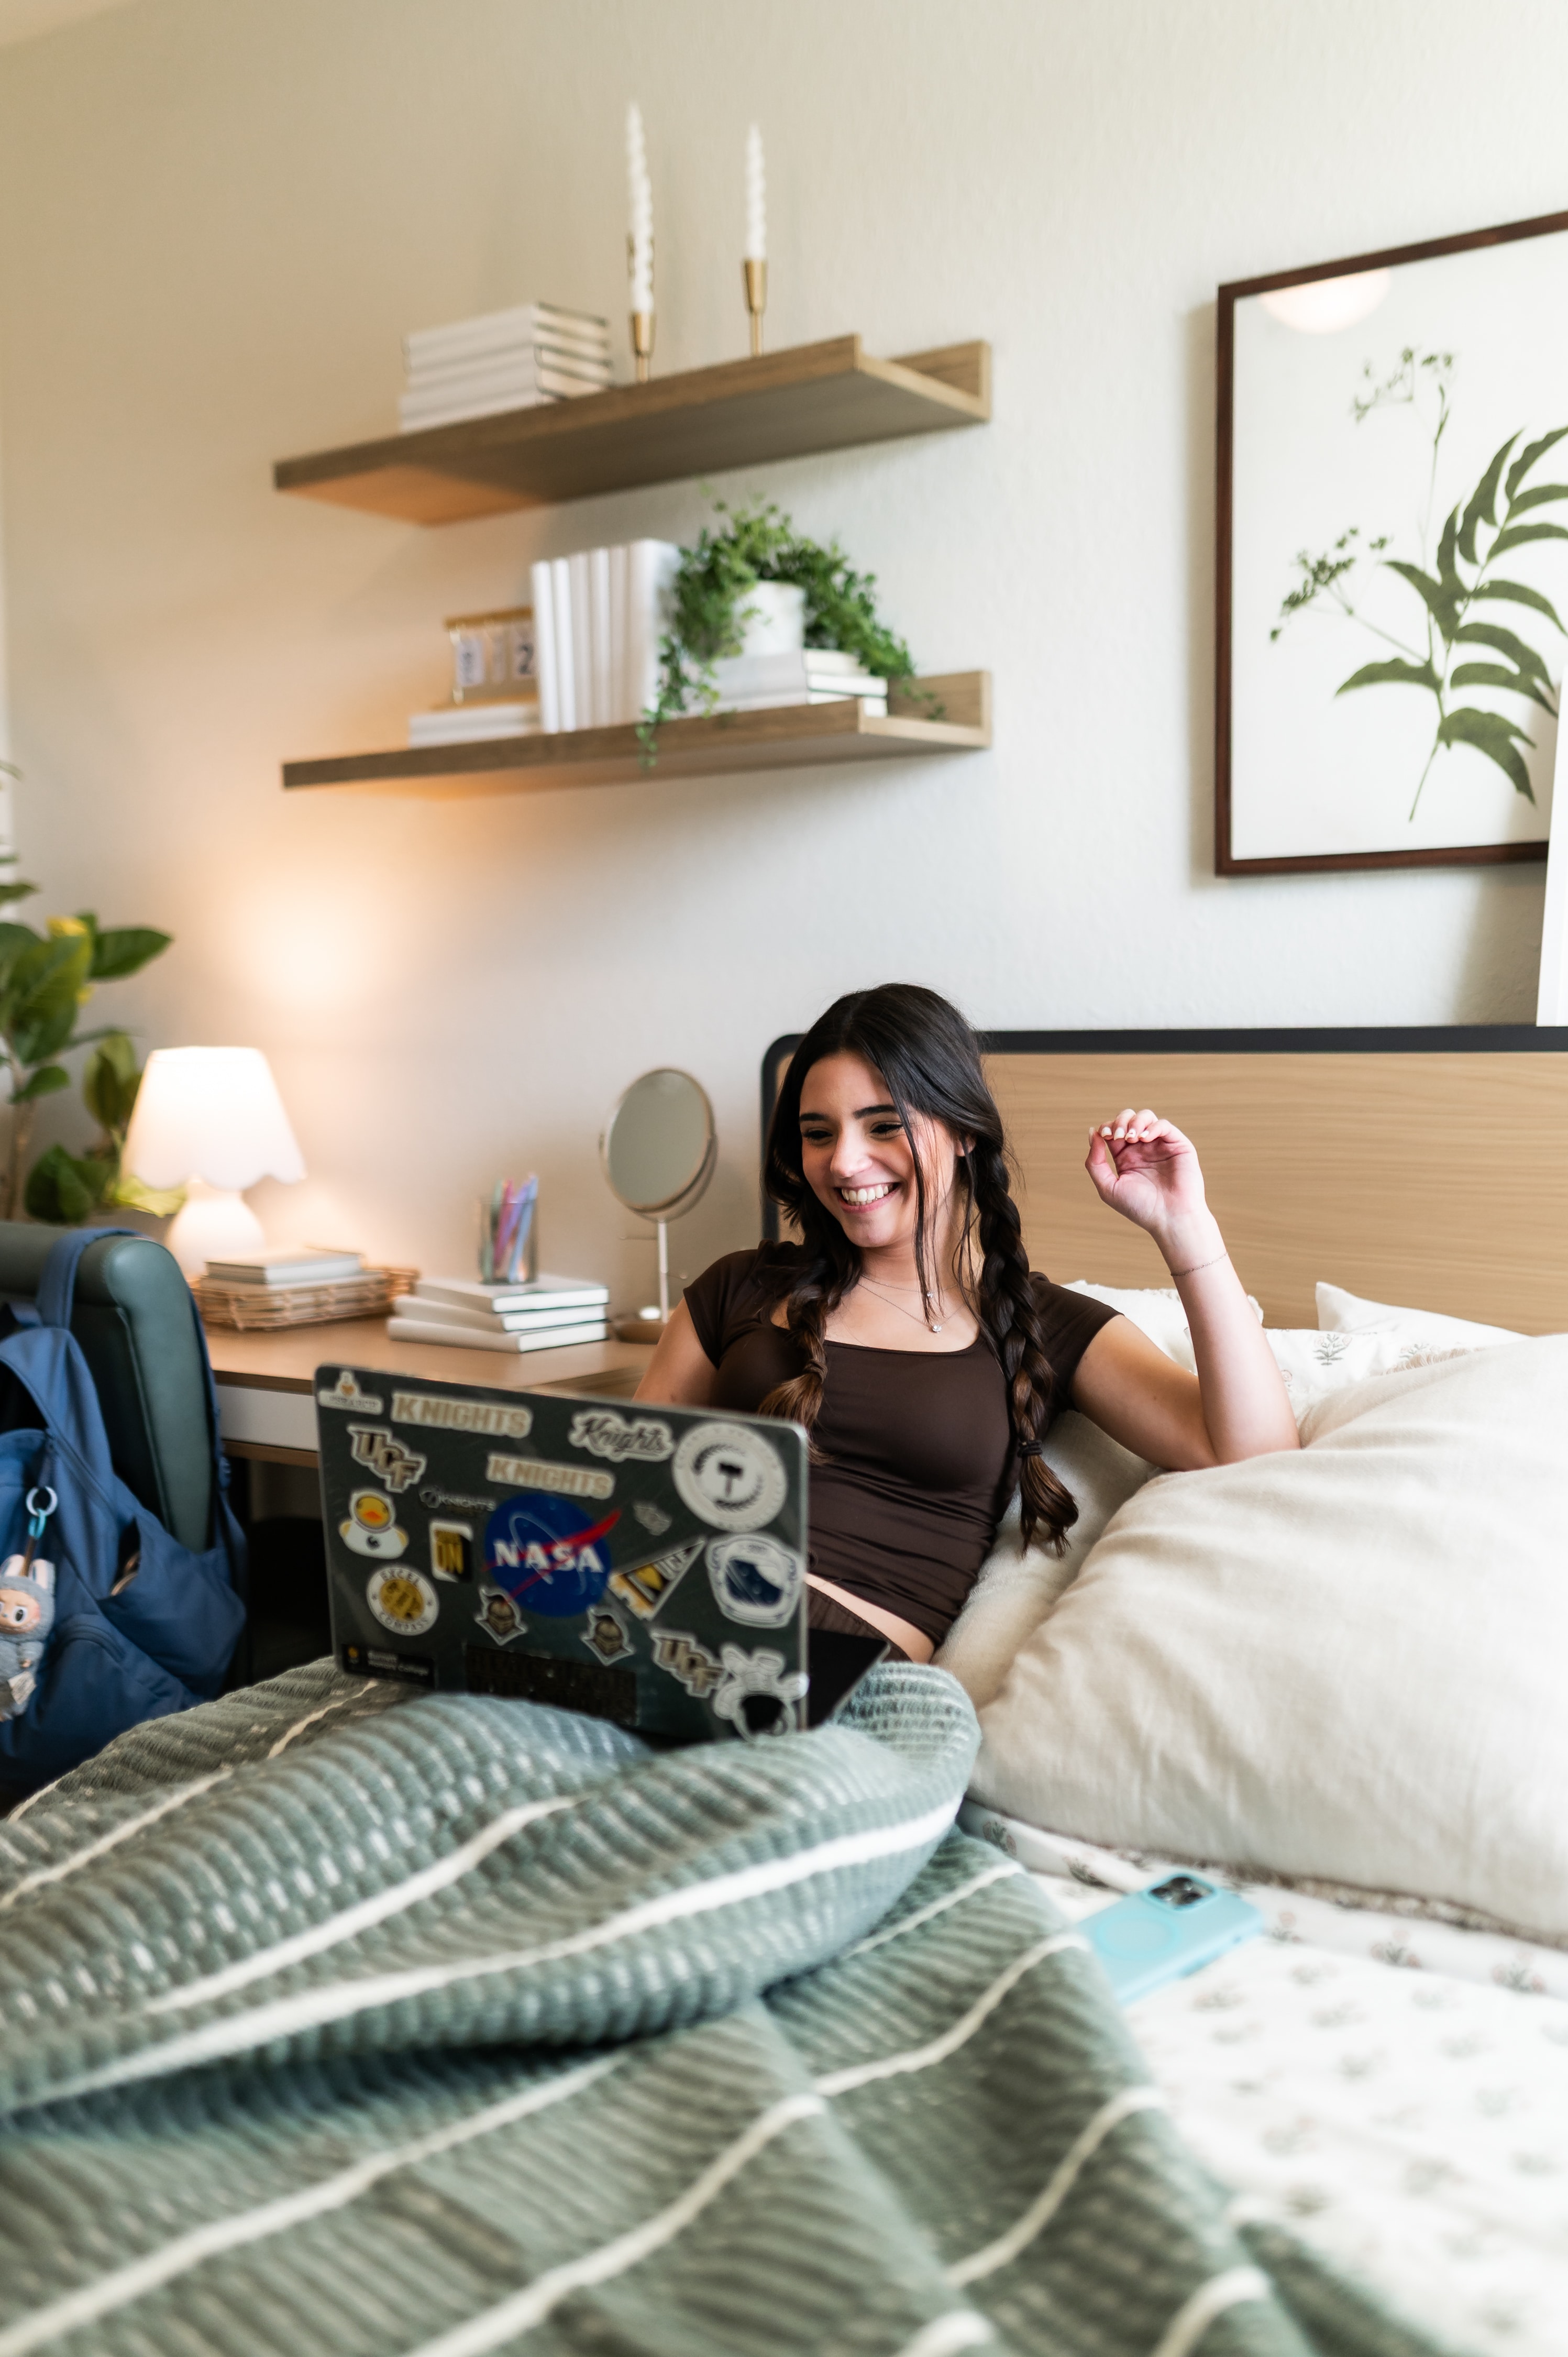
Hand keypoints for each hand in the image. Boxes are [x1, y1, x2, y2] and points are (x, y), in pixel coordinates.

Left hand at [1085, 1108, 1209, 1244]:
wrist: (1170, 1218)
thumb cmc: (1140, 1208)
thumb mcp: (1108, 1187)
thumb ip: (1095, 1162)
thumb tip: (1092, 1133)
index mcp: (1125, 1158)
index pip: (1113, 1131)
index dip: (1107, 1128)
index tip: (1105, 1136)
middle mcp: (1142, 1149)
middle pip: (1127, 1119)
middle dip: (1120, 1121)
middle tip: (1119, 1136)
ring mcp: (1160, 1146)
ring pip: (1146, 1117)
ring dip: (1135, 1121)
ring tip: (1132, 1136)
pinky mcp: (1178, 1145)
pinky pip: (1164, 1125)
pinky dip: (1153, 1126)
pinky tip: (1145, 1138)